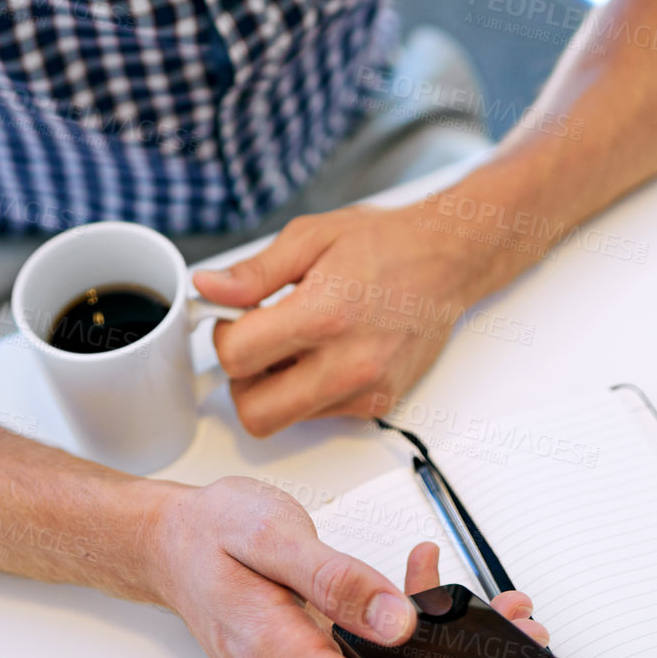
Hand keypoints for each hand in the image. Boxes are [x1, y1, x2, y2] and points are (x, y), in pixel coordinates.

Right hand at [146, 476, 548, 657]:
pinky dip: (404, 634)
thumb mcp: (272, 534)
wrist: (170, 543)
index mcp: (274, 655)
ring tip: (485, 603)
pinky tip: (421, 584)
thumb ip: (334, 579)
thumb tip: (396, 621)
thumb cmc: (212, 534)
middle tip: (511, 628)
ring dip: (439, 651)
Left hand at [193, 204, 477, 435]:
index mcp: (323, 315)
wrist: (448, 259)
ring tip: (297, 342)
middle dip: (242, 381)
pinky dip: (308, 391)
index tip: (235, 319)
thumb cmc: (384, 243)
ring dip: (275, 388)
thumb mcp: (310, 238)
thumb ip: (253, 272)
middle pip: (255, 413)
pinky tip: (325, 352)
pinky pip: (320, 415)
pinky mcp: (380, 404)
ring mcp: (366, 390)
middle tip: (256, 344)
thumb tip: (208, 288)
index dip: (224, 336)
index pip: (237, 358)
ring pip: (285, 419)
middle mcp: (347, 364)